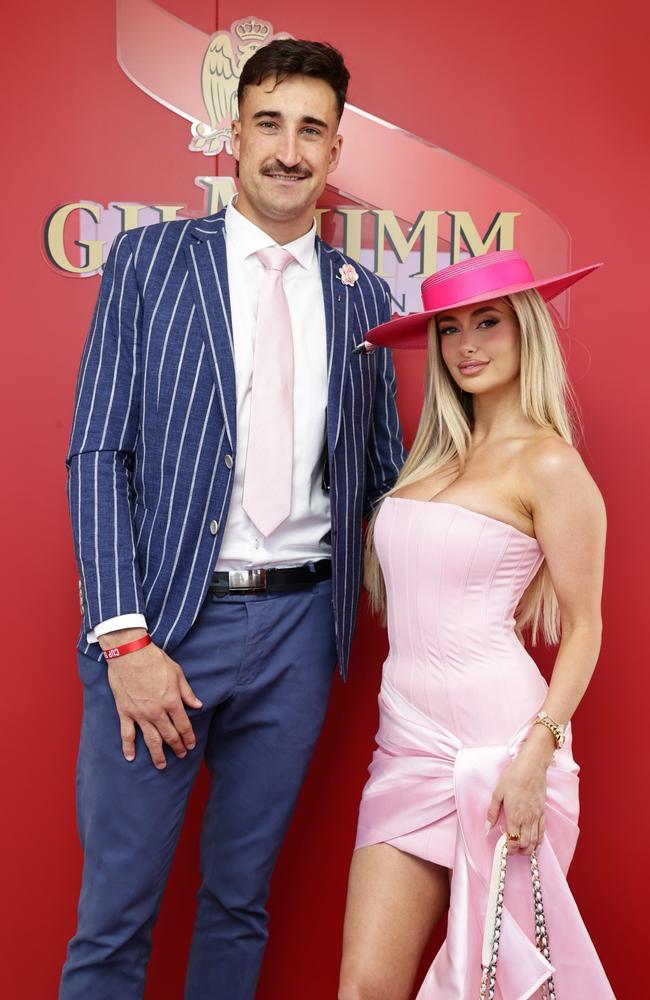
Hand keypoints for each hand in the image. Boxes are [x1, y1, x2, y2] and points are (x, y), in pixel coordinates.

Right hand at [101, 629, 202, 768]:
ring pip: (151, 740)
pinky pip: (127, 734)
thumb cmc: (155, 660)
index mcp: (172, 701)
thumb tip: (198, 705)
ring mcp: (140, 714)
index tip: (191, 745)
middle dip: (176, 747)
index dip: (188, 737)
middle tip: (180, 755)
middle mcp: (157, 712)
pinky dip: (128, 747)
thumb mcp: (177, 673)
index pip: (183, 725)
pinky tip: (131, 758)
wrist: (129, 653)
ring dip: (157, 754)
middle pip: (169, 735)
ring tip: (162, 766)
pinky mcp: (125, 712)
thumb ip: (187, 693)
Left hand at [486, 728, 553, 853]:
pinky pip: (543, 831)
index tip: (504, 850)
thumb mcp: (497, 793)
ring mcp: (537, 816)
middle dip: (518, 852)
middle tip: (512, 851)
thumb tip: (487, 827)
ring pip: (535, 841)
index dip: (508, 849)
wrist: (531, 767)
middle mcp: (527, 819)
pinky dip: (539, 840)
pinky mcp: (543, 812)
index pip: (512, 841)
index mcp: (514, 816)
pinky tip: (535, 843)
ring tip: (522, 850)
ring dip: (529, 849)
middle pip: (525, 845)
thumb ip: (492, 812)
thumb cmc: (513, 777)